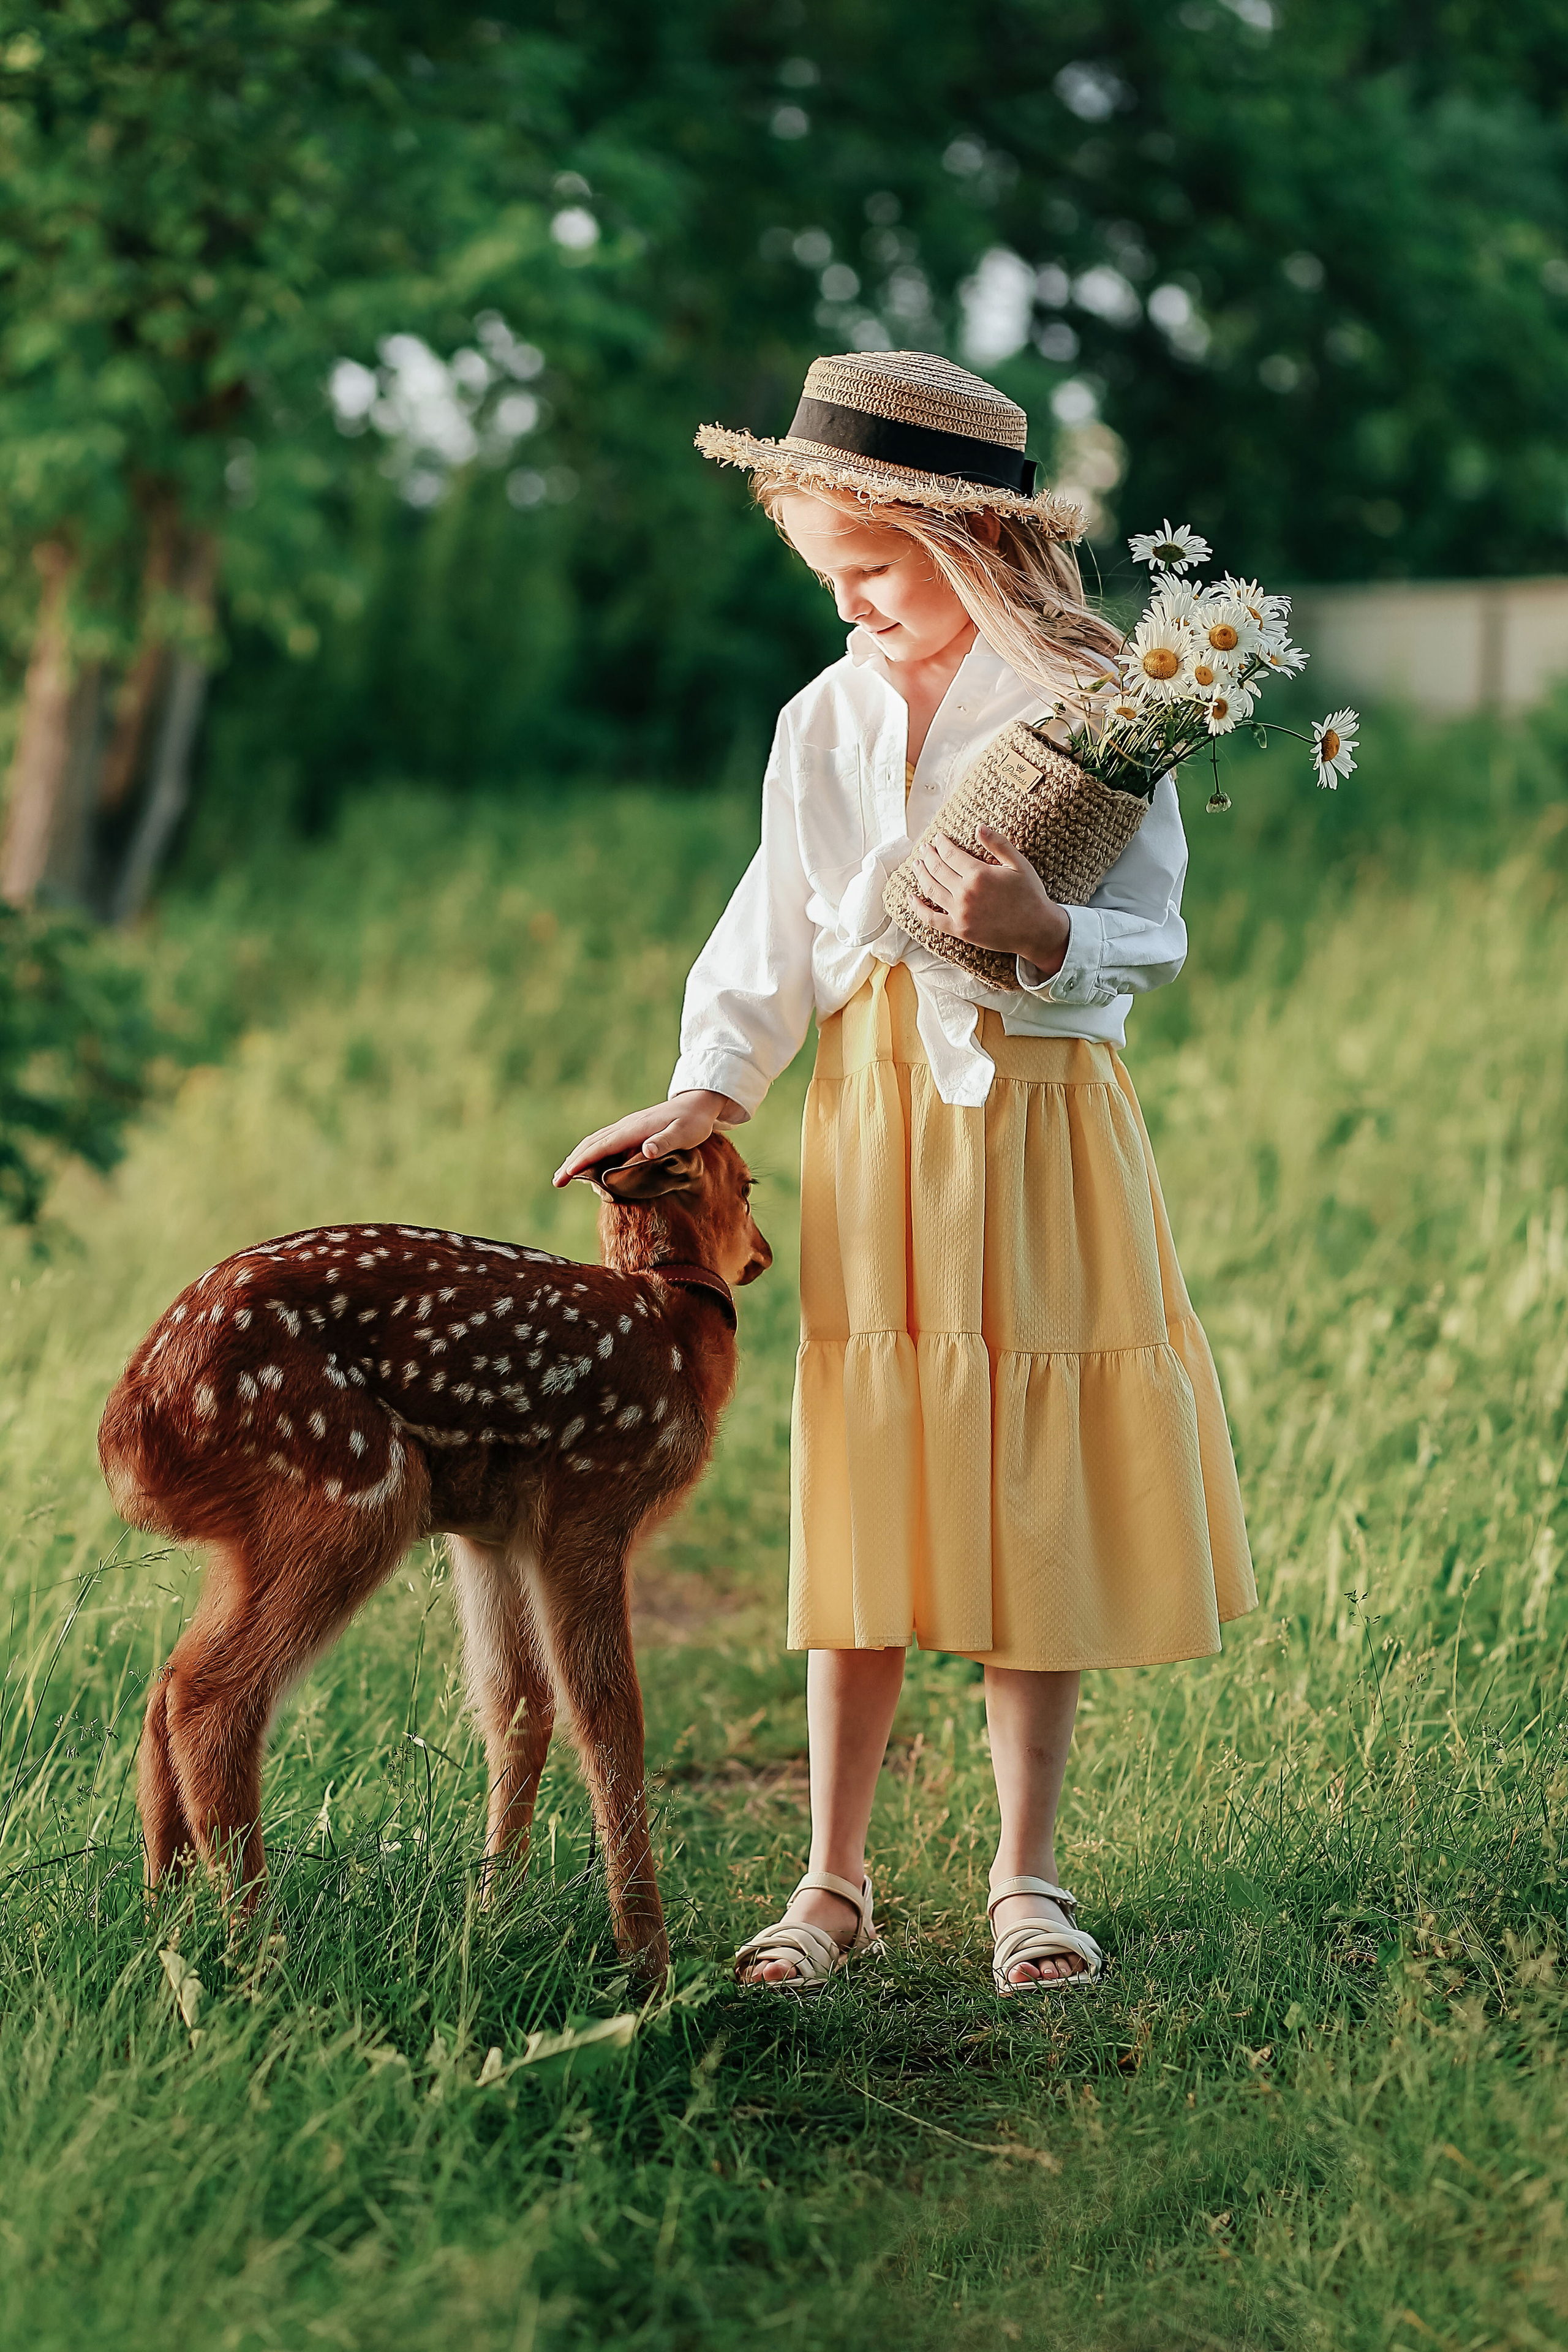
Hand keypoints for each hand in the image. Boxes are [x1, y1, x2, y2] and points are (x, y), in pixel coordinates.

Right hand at [552, 1090, 742, 1187]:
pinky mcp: (631, 1130)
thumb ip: (665, 1142)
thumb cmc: (694, 1121)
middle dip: (572, 1162)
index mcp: (634, 1129)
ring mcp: (627, 1127)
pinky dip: (591, 1152)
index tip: (565, 1176)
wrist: (699, 1102)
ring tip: (566, 1174)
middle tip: (556, 1181)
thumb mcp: (685, 1133)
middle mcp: (626, 1127)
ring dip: (578, 1157)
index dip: (582, 1162)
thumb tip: (645, 1150)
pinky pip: (605, 1141)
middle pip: (591, 1144)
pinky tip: (589, 1163)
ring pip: (595, 1142)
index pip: (601, 1147)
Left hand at [909, 826, 1069, 975]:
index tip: (937, 838)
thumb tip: (978, 826)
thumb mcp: (1018, 864)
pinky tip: (910, 897)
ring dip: (921, 875)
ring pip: (931, 890)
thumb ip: (998, 844)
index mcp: (979, 874)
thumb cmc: (1030, 894)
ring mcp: (960, 913)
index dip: (941, 844)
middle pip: (937, 869)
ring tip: (917, 865)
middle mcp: (966, 893)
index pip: (950, 854)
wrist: (1036, 929)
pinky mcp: (959, 930)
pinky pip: (931, 919)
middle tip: (924, 849)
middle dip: (928, 856)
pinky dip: (917, 908)